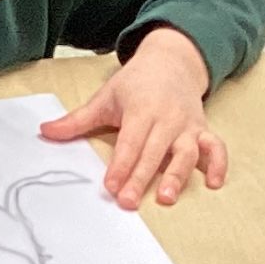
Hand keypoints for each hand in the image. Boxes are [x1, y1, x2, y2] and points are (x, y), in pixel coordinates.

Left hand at [38, 28, 225, 207]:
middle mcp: (167, 118)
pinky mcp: (203, 130)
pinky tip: (215, 183)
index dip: (121, 164)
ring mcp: (188, 126)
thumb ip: (77, 120)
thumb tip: (45, 132)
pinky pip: (216, 147)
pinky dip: (219, 164)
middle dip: (141, 177)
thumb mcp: (105, 98)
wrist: (172, 61)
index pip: (130, 141)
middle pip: (155, 151)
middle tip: (127, 201)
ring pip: (186, 152)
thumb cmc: (136, 84)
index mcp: (142, 109)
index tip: (110, 184)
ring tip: (166, 198)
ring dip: (178, 175)